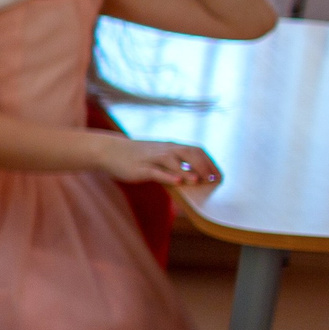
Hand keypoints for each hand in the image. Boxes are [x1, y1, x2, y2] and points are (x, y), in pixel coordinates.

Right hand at [99, 134, 220, 186]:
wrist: (109, 151)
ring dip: (188, 171)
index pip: (196, 151)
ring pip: (174, 161)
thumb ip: (174, 164)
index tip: (219, 174)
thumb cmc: (136, 156)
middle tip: (213, 180)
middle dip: (203, 166)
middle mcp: (164, 150)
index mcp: (171, 147)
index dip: (209, 162)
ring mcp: (152, 158)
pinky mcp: (140, 168)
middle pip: (189, 153)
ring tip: (198, 181)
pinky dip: (168, 176)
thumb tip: (192, 176)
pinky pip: (156, 172)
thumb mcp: (158, 156)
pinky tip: (178, 182)